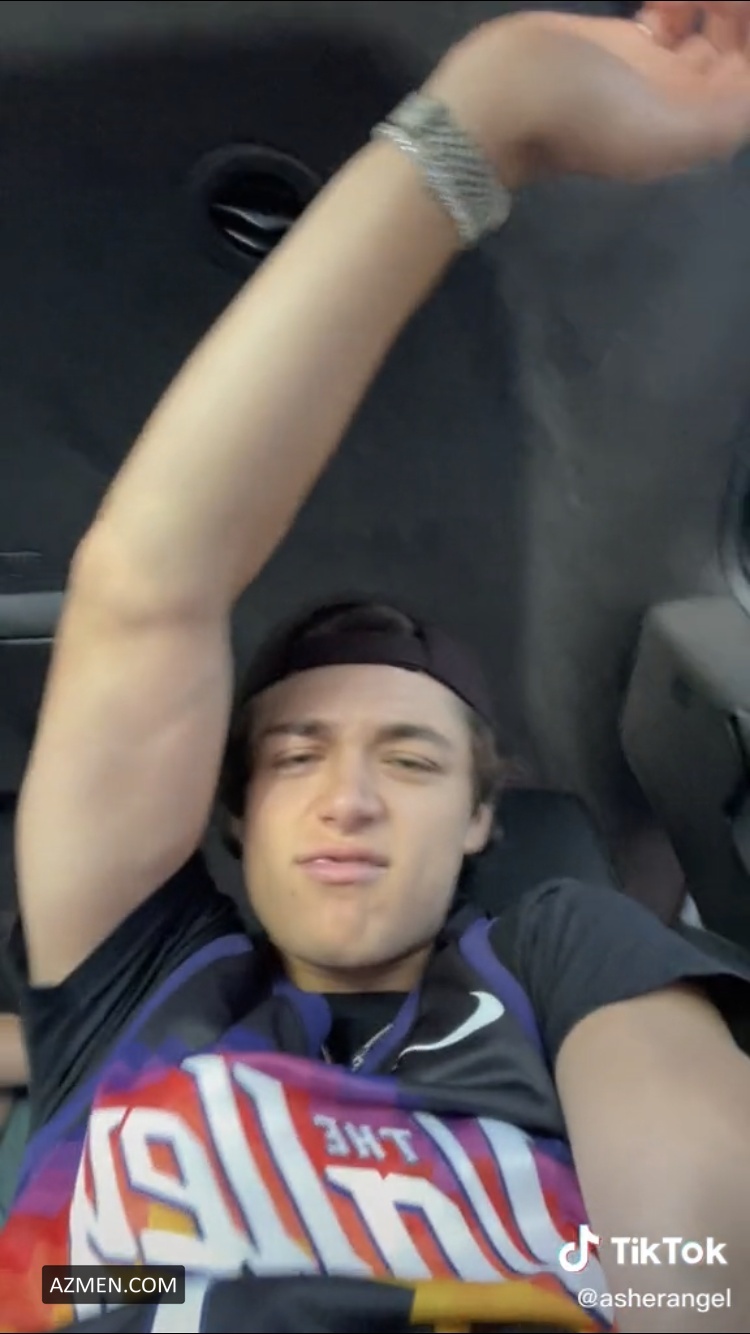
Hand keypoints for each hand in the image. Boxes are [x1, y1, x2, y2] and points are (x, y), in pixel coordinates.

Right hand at [426, 2, 749, 186]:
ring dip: (713, 2)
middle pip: (740, 52)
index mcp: (700, 128)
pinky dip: (685, 1)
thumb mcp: (665, 132)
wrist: (500, 101)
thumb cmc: (580, 114)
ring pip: (716, 29)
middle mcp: (686, 103)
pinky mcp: (628, 45)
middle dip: (737, 14)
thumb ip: (728, 118)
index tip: (734, 6)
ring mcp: (658, 73)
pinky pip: (679, 16)